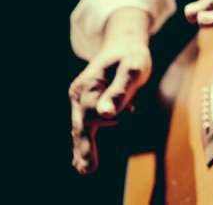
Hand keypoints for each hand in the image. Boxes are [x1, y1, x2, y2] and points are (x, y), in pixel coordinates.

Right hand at [69, 15, 151, 174]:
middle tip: (86, 169)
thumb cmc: (132, 55)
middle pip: (81, 123)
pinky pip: (83, 123)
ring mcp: (80, 97)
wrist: (124, 42)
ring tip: (84, 168)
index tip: (122, 122)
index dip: (102, 125)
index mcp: (90, 84)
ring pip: (80, 126)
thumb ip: (121, 91)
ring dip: (81, 147)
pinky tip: (81, 158)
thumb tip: (106, 115)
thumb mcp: (133, 69)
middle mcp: (80, 92)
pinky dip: (83, 139)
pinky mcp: (85, 101)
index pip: (92, 114)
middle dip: (83, 147)